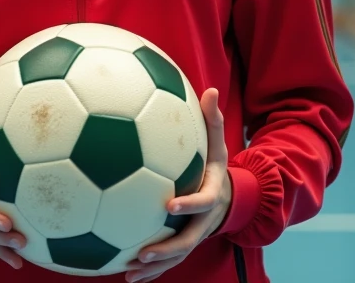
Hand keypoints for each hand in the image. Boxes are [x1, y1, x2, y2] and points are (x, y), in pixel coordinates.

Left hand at [125, 88, 231, 282]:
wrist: (230, 198)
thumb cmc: (215, 165)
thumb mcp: (218, 143)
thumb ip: (212, 120)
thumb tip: (212, 89)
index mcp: (211, 196)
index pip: (202, 202)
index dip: (188, 205)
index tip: (169, 205)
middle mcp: (203, 221)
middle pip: (187, 241)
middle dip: (166, 250)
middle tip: (141, 253)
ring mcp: (193, 236)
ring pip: (176, 257)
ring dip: (155, 268)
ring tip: (129, 273)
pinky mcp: (182, 244)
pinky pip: (166, 261)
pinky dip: (150, 271)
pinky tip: (125, 275)